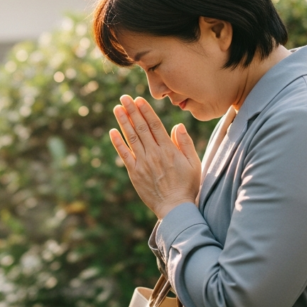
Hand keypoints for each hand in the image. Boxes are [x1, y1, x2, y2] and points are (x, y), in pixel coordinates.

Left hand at [109, 96, 201, 219]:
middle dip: (132, 111)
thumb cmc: (188, 186)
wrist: (175, 208)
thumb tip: (178, 125)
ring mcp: (143, 163)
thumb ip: (185, 144)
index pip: (155, 125)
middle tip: (123, 98)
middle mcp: (154, 154)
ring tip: (117, 108)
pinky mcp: (134, 173)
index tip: (138, 99)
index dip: (145, 111)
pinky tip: (112, 131)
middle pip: (141, 128)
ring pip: (131, 138)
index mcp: (169, 150)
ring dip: (123, 122)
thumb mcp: (194, 163)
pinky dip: (118, 143)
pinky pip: (124, 155)